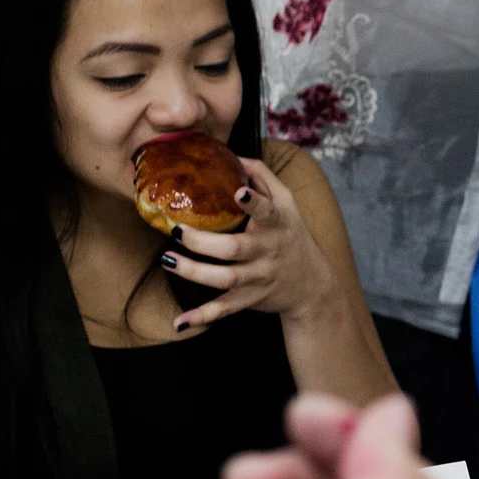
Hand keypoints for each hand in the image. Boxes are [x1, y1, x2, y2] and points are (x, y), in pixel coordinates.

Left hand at [158, 160, 337, 332]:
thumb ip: (263, 176)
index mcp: (278, 223)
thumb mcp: (287, 202)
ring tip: (168, 260)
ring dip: (194, 272)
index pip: (268, 211)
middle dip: (205, 242)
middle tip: (179, 231)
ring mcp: (258, 278)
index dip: (254, 203)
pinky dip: (202, 317)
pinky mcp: (249, 299)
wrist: (311, 285)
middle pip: (235, 249)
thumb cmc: (292, 235)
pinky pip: (223, 310)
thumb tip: (234, 155)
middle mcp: (268, 252)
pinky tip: (179, 323)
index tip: (239, 193)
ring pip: (225, 279)